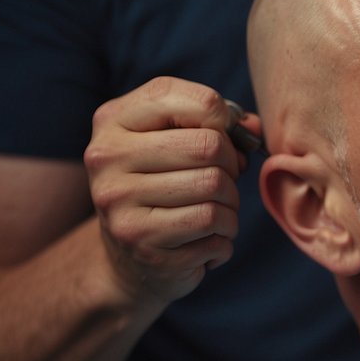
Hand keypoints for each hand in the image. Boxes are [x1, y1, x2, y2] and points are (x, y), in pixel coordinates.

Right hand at [83, 77, 261, 306]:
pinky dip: (225, 236)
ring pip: (215, 187)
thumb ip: (220, 125)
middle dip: (232, 167)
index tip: (222, 140)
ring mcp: (119, 202)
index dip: (227, 122)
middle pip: (210, 147)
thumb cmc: (165, 186)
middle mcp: (108, 157)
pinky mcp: (140, 242)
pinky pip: (214, 226)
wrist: (130, 257)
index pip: (200, 103)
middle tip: (222, 182)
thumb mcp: (179, 142)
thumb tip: (252, 129)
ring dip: (231, 205)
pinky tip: (205, 240)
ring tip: (213, 214)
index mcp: (115, 120)